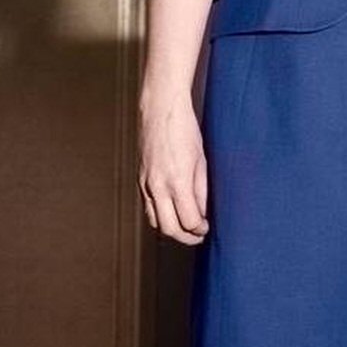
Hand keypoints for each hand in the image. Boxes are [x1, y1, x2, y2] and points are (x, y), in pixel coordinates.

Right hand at [138, 88, 210, 242]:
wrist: (161, 109)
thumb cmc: (185, 130)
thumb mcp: (202, 162)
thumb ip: (201, 191)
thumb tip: (203, 214)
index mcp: (177, 181)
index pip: (188, 221)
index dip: (200, 230)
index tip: (207, 228)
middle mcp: (157, 186)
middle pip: (169, 228)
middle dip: (185, 237)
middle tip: (198, 234)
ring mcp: (145, 183)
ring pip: (155, 222)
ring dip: (171, 229)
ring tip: (186, 226)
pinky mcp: (140, 179)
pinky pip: (148, 207)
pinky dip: (160, 216)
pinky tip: (173, 211)